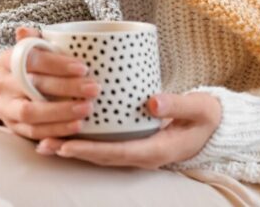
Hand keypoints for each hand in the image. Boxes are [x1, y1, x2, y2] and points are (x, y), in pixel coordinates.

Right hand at [0, 27, 101, 139]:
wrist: (14, 88)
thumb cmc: (32, 64)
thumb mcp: (33, 47)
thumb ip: (34, 39)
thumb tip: (23, 30)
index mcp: (6, 59)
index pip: (32, 59)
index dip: (57, 64)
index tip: (83, 68)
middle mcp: (1, 84)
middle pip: (34, 86)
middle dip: (67, 88)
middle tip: (93, 88)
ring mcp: (5, 107)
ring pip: (31, 112)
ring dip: (62, 112)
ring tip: (87, 108)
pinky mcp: (12, 127)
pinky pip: (33, 132)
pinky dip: (56, 130)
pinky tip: (77, 125)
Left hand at [34, 91, 221, 169]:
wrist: (216, 126)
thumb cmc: (207, 116)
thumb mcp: (199, 108)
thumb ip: (178, 104)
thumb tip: (151, 102)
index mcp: (157, 151)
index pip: (117, 154)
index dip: (90, 151)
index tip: (66, 146)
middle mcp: (143, 155)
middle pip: (102, 157)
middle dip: (73, 151)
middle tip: (43, 144)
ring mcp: (138, 149)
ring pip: (101, 152)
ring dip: (74, 147)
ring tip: (45, 140)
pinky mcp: (135, 140)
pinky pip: (107, 143)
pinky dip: (86, 138)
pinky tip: (68, 127)